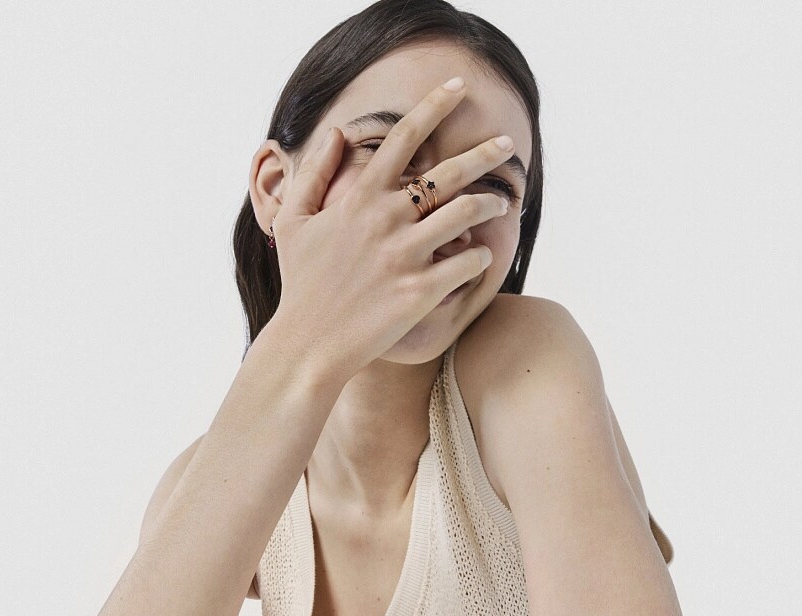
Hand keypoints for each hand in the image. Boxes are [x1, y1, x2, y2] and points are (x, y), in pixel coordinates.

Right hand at [271, 76, 512, 381]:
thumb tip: (339, 132)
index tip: (460, 86)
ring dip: (491, 204)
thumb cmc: (300, 284)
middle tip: (508, 145)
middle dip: (487, 152)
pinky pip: (469, 262)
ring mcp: (406, 255)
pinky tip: (481, 255)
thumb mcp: (293, 222)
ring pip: (468, 213)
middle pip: (451, 172)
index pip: (403, 136)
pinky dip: (481, 254)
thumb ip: (314, 172)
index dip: (435, 104)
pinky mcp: (421, 291)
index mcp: (359, 198)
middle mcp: (386, 219)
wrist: (308, 343)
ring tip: (501, 204)